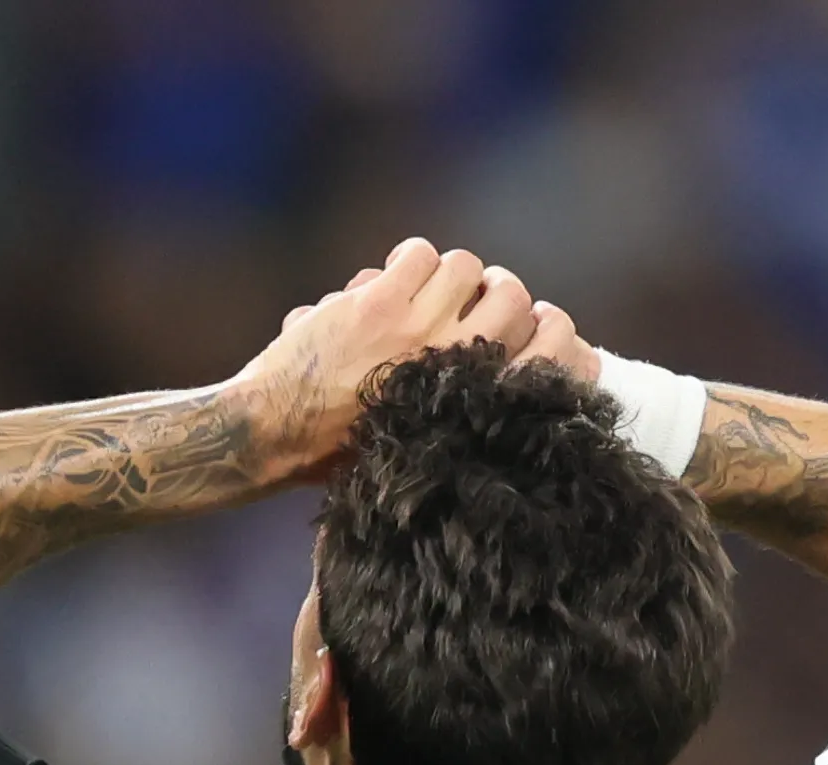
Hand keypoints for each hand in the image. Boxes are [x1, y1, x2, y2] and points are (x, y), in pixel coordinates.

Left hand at [230, 237, 550, 480]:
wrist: (278, 434)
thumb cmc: (343, 447)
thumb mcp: (422, 441)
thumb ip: (464, 403)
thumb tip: (504, 363)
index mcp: (475, 403)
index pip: (549, 349)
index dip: (547, 326)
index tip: (533, 321)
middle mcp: (459, 367)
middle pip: (516, 298)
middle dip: (498, 292)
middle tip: (473, 299)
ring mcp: (419, 330)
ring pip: (466, 267)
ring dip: (446, 273)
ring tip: (423, 289)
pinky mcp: (381, 304)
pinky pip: (419, 254)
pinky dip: (408, 259)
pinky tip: (391, 278)